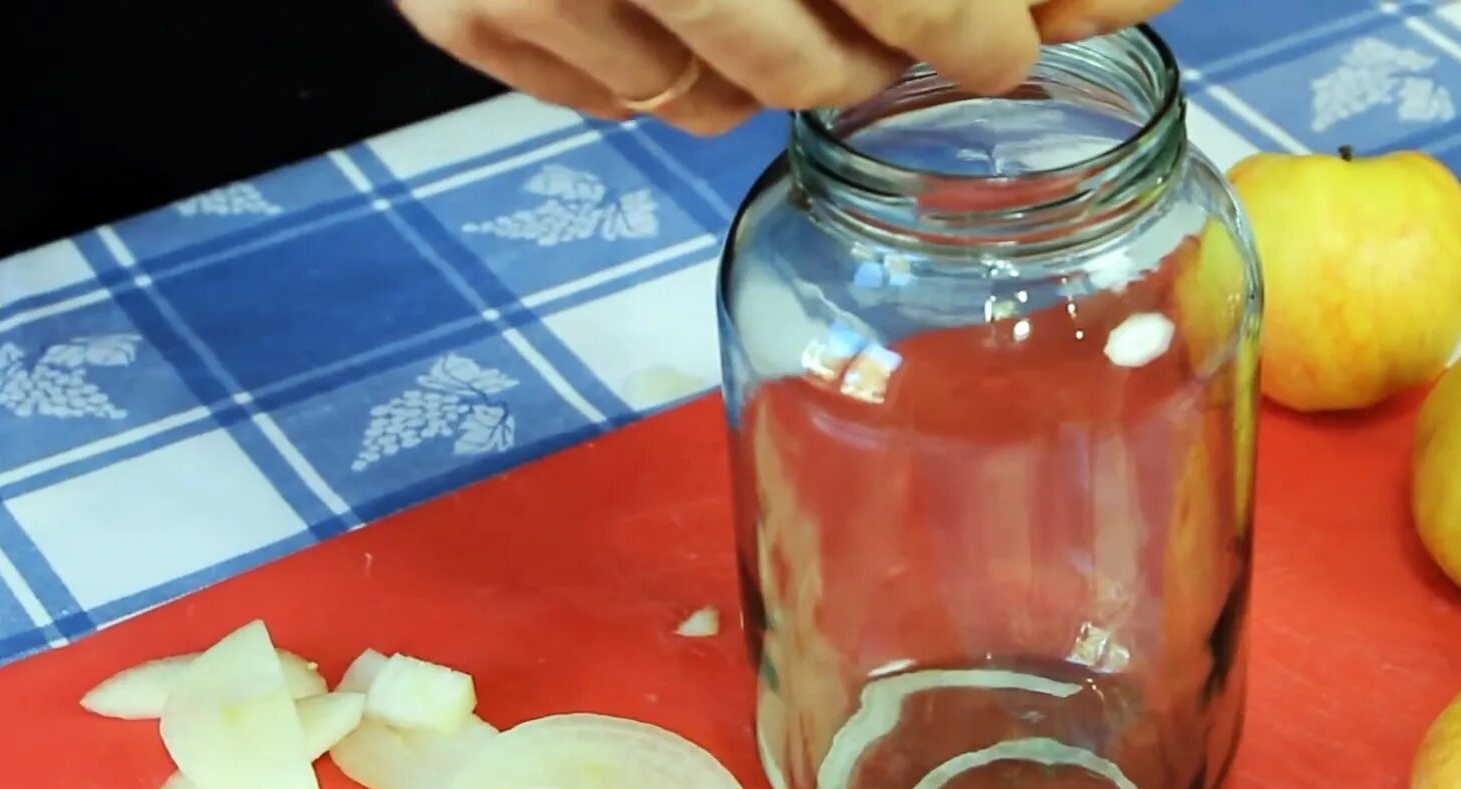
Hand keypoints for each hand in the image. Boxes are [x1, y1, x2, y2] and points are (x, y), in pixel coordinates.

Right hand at [396, 0, 1178, 136]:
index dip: (969, 36)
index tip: (1000, 47)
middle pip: (809, 72)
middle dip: (870, 61)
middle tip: (897, 32)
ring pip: (712, 106)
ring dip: (768, 69)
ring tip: (772, 1)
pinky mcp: (459, 0)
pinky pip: (621, 102)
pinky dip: (665, 69)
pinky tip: (672, 0)